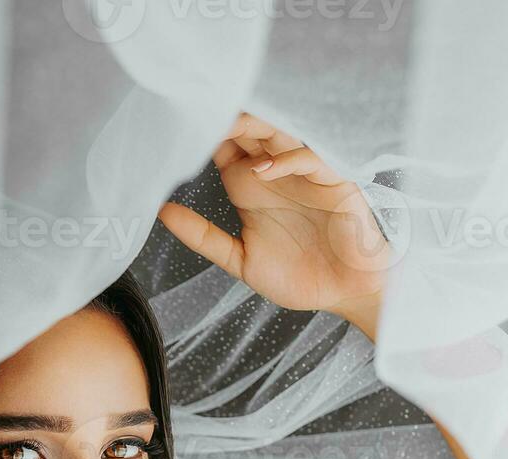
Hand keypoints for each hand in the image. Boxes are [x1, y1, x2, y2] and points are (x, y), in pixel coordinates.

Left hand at [157, 112, 391, 338]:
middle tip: (201, 115)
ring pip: (281, 135)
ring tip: (230, 127)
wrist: (345, 294)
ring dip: (256, 128)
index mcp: (252, 188)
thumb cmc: (298, 276)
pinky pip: (311, 159)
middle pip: (251, 132)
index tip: (181, 129)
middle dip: (228, 121)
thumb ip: (204, 237)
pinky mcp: (334, 184)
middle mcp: (276, 175)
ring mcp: (305, 177)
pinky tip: (263, 170)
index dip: (207, 136)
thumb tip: (162, 212)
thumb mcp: (240, 259)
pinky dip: (287, 160)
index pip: (227, 148)